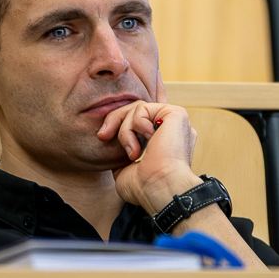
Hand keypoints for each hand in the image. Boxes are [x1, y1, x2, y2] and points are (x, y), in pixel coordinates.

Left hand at [97, 100, 200, 214]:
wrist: (161, 189)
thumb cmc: (145, 188)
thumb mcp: (126, 172)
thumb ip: (122, 157)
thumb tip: (116, 153)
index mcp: (167, 142)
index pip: (154, 117)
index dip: (150, 101)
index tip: (145, 88)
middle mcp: (173, 130)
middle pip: (137, 111)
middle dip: (115, 120)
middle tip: (102, 136)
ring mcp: (175, 122)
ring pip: (137, 109)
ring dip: (125, 131)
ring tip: (132, 153)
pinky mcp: (176, 114)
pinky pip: (143, 108)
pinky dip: (136, 124)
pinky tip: (149, 140)